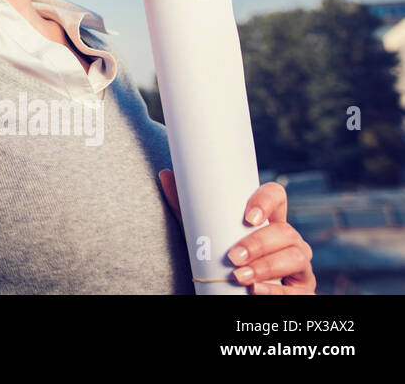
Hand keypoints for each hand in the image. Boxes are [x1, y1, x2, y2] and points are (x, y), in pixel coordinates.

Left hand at [158, 169, 315, 293]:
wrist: (229, 293)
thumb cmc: (220, 260)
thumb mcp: (204, 235)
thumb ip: (187, 210)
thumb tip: (166, 175)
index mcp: (267, 220)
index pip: (277, 197)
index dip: (267, 202)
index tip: (247, 217)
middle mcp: (288, 239)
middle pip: (285, 231)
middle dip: (259, 244)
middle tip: (233, 257)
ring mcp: (299, 264)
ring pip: (295, 257)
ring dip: (267, 267)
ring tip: (240, 276)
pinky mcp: (303, 290)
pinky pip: (298, 290)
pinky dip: (277, 291)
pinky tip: (257, 291)